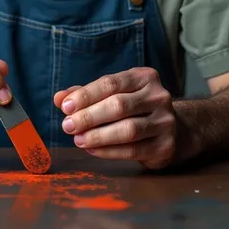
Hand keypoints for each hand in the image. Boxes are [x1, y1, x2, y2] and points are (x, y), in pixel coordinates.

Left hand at [54, 67, 176, 169]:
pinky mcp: (166, 145)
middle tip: (67, 125)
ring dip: (98, 136)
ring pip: (127, 129)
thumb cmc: (133, 108)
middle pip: (119, 105)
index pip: (111, 83)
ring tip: (78, 139)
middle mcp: (158, 96)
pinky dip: (109, 151)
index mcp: (144, 77)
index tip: (65, 107)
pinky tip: (92, 150)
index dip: (86, 95)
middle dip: (89, 116)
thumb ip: (86, 95)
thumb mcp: (112, 95)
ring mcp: (165, 121)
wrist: (169, 130)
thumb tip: (59, 98)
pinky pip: (133, 150)